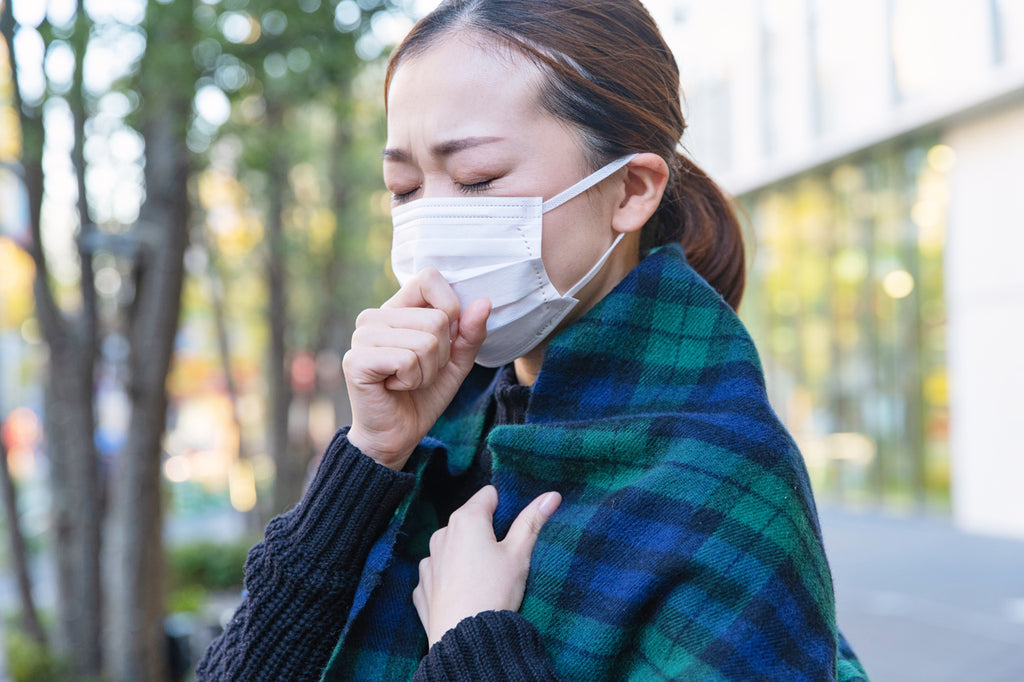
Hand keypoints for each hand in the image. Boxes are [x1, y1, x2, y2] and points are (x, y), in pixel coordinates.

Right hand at [343, 269, 490, 469]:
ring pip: (426, 341)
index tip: (443, 339)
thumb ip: (470, 332)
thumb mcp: (456, 362)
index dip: (450, 307)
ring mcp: (362, 336)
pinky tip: (394, 387)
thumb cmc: (423, 395)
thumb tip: (484, 302)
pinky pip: (408, 360)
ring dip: (428, 371)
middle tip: (419, 372)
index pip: (429, 278)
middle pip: (437, 319)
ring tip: (408, 381)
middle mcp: (374, 316)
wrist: (397, 435)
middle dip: (441, 355)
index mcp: (397, 308)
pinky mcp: (356, 360)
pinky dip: (412, 380)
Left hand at [412, 485, 561, 646]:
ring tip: (484, 580)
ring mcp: (429, 561)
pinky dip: (451, 579)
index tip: (512, 532)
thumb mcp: (519, 554)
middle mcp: (441, 534)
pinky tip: (466, 595)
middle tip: (502, 560)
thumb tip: (551, 495)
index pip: (488, 495)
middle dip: (485, 533)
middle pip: (469, 521)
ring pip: (453, 547)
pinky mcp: (422, 586)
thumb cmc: (495, 592)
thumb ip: (532, 521)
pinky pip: (440, 573)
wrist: (466, 639)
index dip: (504, 509)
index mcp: (466, 520)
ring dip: (466, 555)